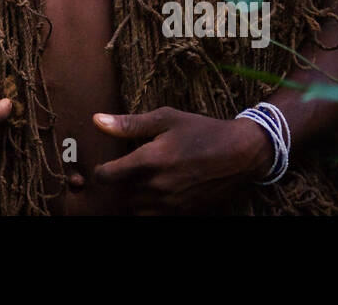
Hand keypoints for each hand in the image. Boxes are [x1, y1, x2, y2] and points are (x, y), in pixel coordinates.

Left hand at [92, 106, 273, 213]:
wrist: (240, 153)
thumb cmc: (201, 131)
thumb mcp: (166, 119)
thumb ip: (129, 123)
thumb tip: (97, 120)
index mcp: (150, 159)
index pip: (108, 176)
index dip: (100, 171)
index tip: (105, 166)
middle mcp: (158, 186)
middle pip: (121, 194)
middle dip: (120, 184)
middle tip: (127, 170)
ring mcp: (172, 203)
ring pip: (136, 210)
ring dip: (134, 198)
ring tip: (142, 182)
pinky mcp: (184, 213)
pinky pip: (155, 218)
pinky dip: (151, 209)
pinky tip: (158, 192)